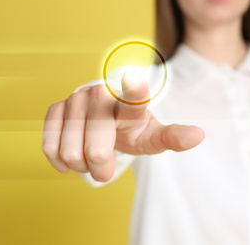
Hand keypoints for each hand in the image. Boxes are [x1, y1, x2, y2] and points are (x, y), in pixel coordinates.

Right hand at [42, 71, 204, 181]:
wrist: (105, 120)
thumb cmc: (131, 129)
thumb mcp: (152, 136)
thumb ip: (172, 137)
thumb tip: (199, 136)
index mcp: (130, 102)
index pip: (134, 96)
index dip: (134, 91)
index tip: (135, 81)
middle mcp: (101, 94)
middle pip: (97, 150)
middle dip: (101, 169)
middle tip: (104, 168)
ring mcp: (76, 100)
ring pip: (71, 152)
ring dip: (80, 166)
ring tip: (89, 158)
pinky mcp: (56, 108)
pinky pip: (50, 146)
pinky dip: (60, 160)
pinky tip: (70, 156)